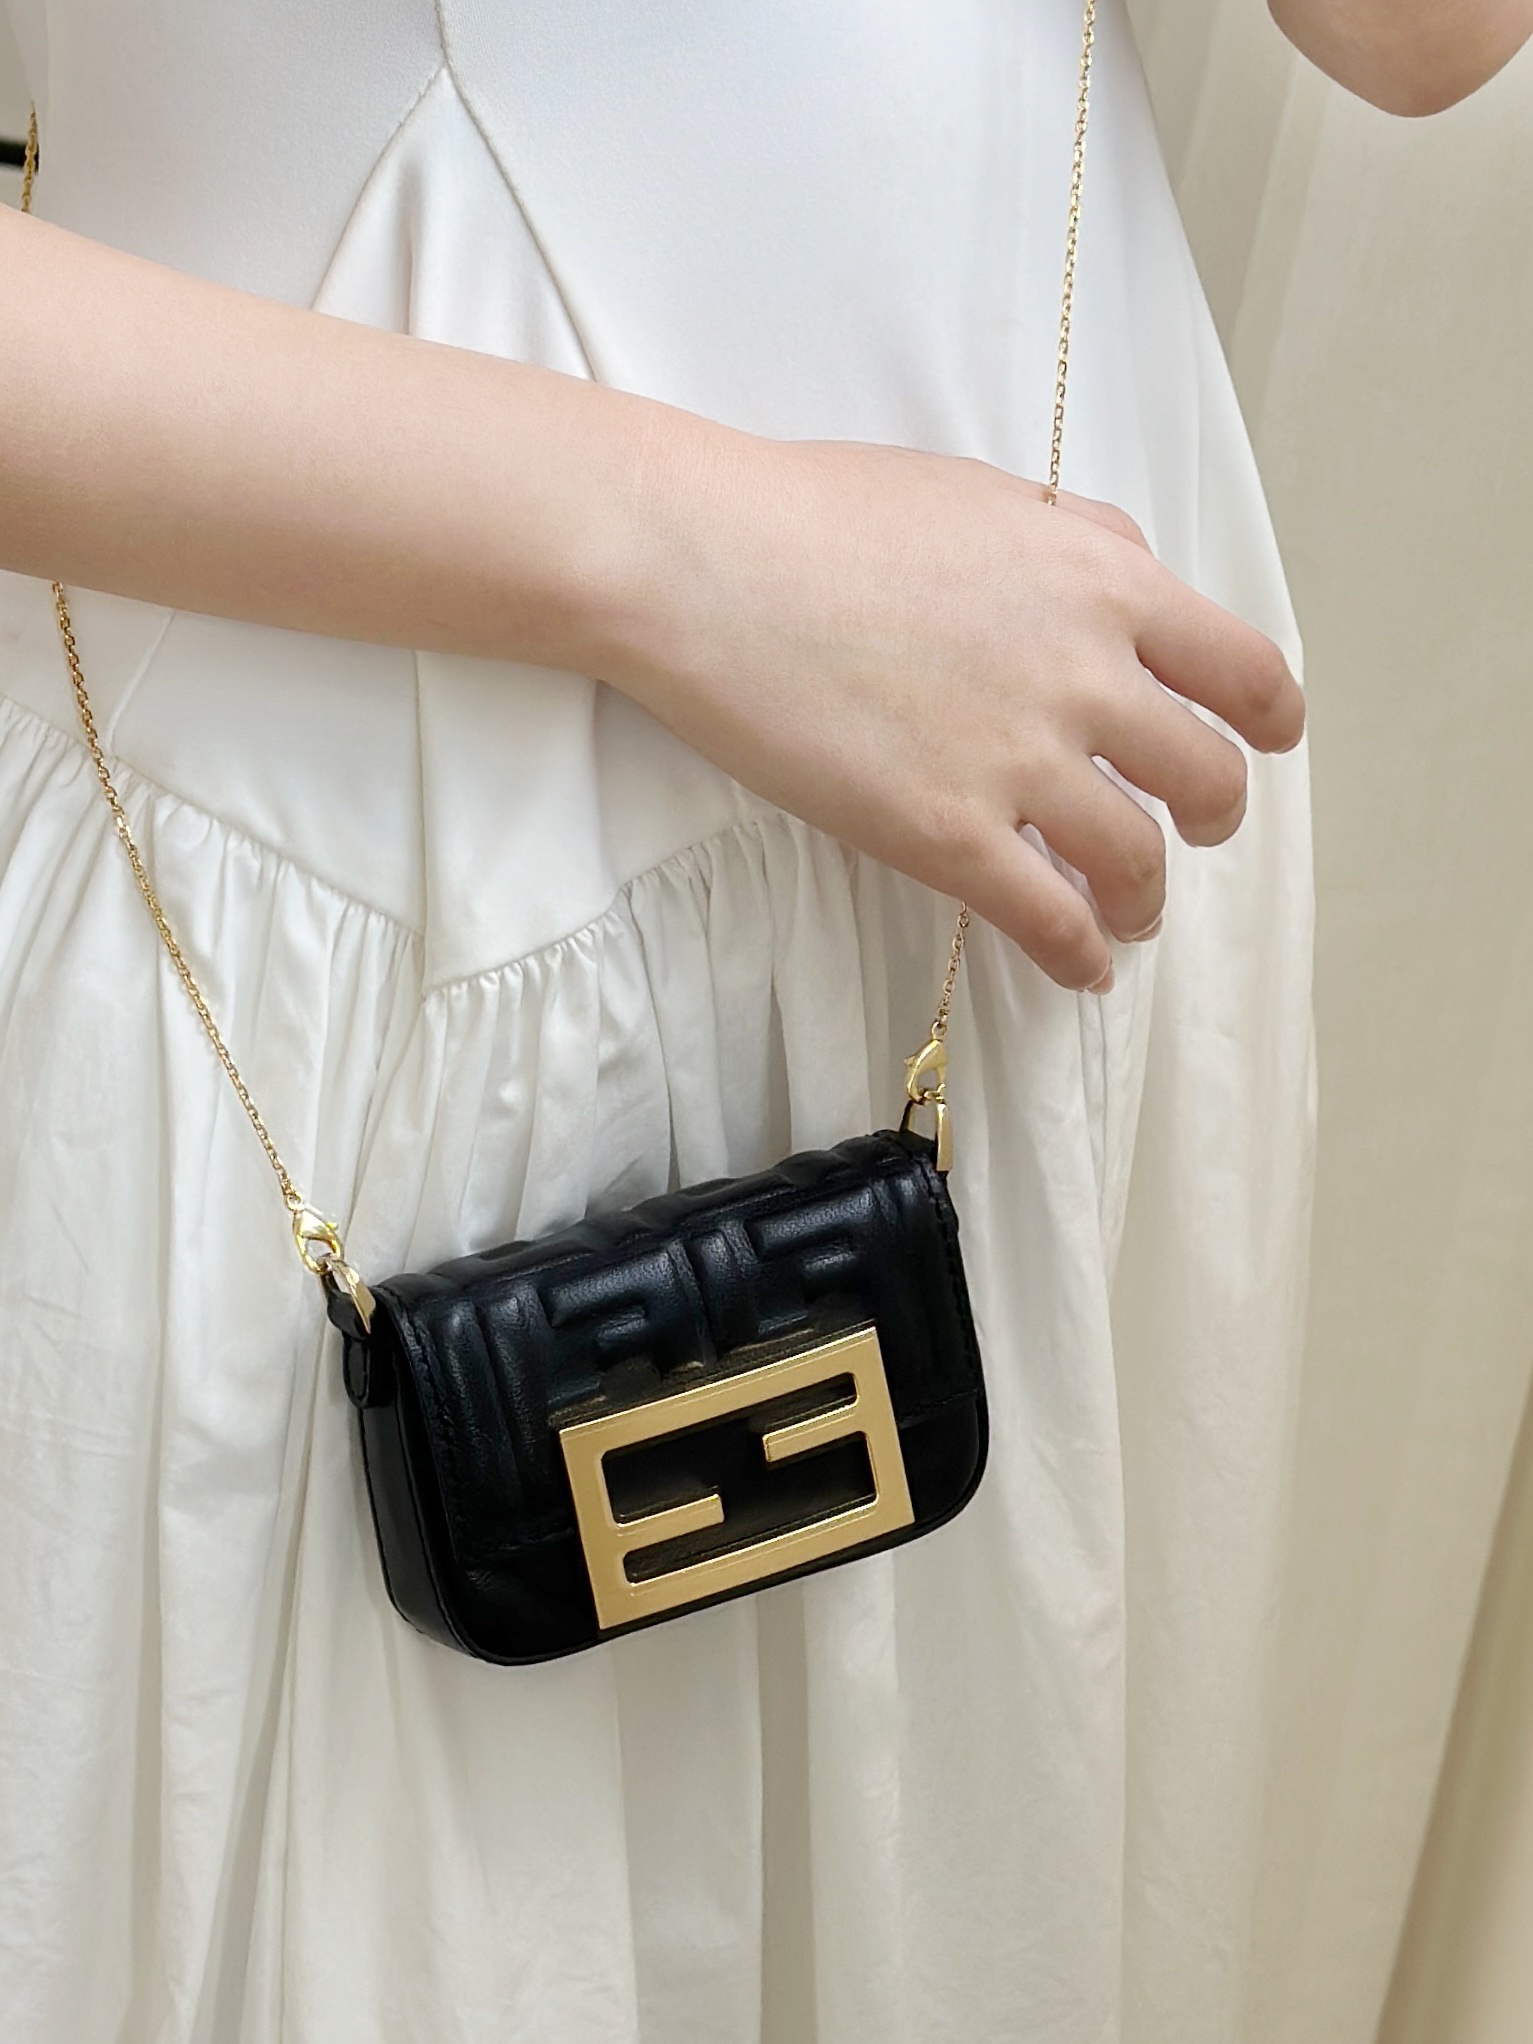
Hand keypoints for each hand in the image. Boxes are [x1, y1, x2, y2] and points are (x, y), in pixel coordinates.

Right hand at [615, 432, 1304, 992]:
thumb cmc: (822, 513)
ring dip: (1144, 900)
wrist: (708, 563)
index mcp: (1103, 581)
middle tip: (1185, 834)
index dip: (1268, 722)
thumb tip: (1130, 579)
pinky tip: (1079, 971)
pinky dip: (1079, 958)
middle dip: (1209, 819)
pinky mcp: (944, 835)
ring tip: (1125, 914)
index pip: (1243, 670)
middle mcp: (1084, 675)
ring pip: (1138, 863)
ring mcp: (1017, 761)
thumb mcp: (982, 494)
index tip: (1262, 745)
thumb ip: (1077, 539)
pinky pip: (1048, 922)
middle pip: (1207, 778)